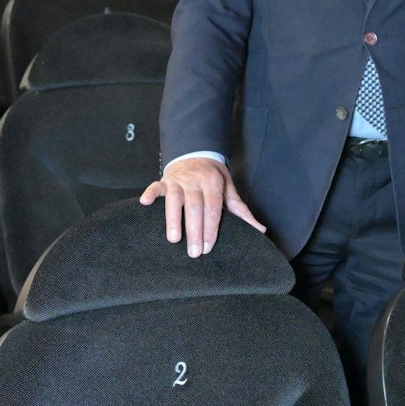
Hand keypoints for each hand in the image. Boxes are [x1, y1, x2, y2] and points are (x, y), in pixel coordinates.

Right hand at [139, 157, 264, 256]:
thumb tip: (260, 230)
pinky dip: (150, 193)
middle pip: (195, 208)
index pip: (213, 209)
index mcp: (213, 184)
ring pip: (175, 200)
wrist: (197, 153)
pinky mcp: (164, 180)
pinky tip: (145, 203)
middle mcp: (195, 181)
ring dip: (173, 219)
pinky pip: (155, 186)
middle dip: (195, 231)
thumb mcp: (229, 190)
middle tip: (194, 253)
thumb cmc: (213, 178)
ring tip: (173, 239)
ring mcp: (178, 181)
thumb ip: (241, 211)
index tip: (208, 247)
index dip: (211, 229)